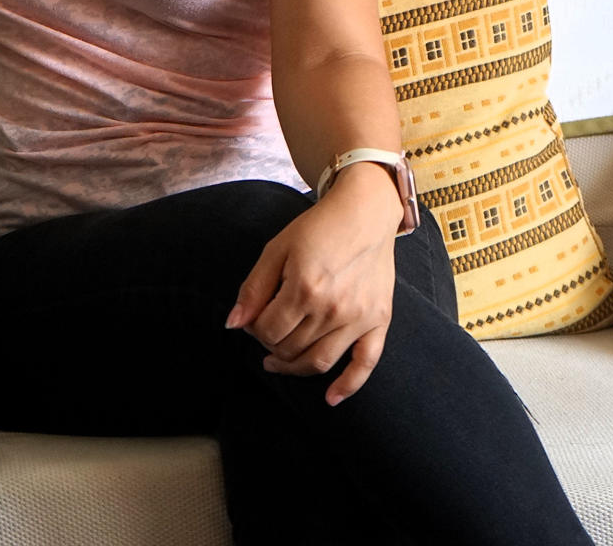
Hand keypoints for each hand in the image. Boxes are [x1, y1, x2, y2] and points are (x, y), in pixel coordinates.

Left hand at [224, 165, 401, 405]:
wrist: (364, 213)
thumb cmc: (316, 229)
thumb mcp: (276, 249)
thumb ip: (253, 288)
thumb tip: (234, 325)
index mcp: (304, 289)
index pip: (268, 331)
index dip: (254, 330)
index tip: (255, 318)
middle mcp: (333, 309)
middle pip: (291, 349)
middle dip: (271, 345)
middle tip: (266, 333)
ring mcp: (359, 318)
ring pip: (319, 362)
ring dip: (293, 368)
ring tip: (278, 362)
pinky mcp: (379, 321)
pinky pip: (365, 364)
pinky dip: (347, 386)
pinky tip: (329, 399)